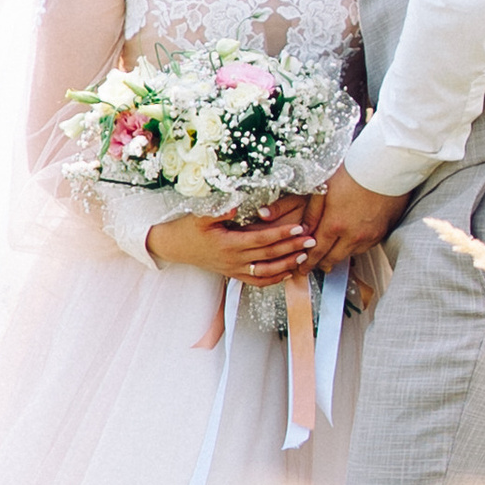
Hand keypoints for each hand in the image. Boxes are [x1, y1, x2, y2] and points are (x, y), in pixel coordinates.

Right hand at [147, 195, 313, 283]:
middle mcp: (233, 260)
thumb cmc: (187, 228)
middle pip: (269, 256)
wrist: (173, 246)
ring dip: (287, 265)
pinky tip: (288, 272)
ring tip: (304, 256)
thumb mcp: (200, 215)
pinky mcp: (233, 274)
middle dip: (291, 249)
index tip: (298, 228)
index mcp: (228, 244)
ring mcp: (234, 269)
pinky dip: (274, 279)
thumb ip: (220, 210)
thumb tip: (238, 203)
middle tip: (311, 240)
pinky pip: (257, 281)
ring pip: (266, 273)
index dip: (281, 234)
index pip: (261, 240)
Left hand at [304, 163, 405, 273]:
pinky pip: (364, 248)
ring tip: (331, 251)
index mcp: (335, 224)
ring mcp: (368, 236)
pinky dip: (354, 247)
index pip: (317, 252)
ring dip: (338, 255)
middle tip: (314, 264)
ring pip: (349, 255)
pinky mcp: (381, 233)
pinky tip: (349, 240)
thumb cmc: (354, 173)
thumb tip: (303, 230)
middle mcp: (352, 235)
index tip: (302, 269)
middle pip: (333, 259)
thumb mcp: (324, 189)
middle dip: (321, 263)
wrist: (385, 168)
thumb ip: (312, 213)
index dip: (308, 263)